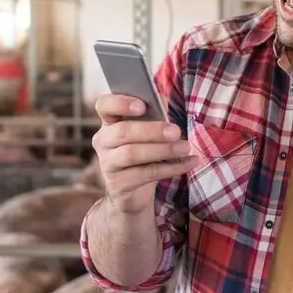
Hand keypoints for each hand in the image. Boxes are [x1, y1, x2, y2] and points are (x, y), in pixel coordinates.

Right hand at [91, 94, 198, 214]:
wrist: (133, 191)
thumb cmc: (143, 153)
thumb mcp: (147, 131)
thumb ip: (153, 113)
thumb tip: (162, 101)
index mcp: (109, 122)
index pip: (105, 105)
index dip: (120, 103)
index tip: (142, 106)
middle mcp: (103, 141)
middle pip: (122, 132)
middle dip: (152, 131)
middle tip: (176, 131)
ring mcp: (108, 163)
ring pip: (132, 154)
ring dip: (162, 150)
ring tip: (185, 148)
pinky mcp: (119, 184)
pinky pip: (146, 173)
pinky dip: (171, 168)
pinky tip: (188, 162)